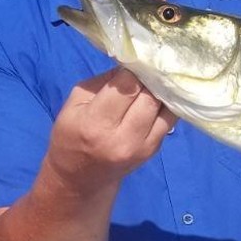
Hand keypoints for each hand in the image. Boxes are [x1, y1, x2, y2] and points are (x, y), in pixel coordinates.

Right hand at [47, 69, 175, 188]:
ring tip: (155, 81)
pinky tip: (159, 97)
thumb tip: (132, 64)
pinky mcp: (154, 150)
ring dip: (161, 91)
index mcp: (96, 123)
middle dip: (149, 79)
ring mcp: (142, 147)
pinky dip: (166, 105)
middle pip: (149, 96)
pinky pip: (169, 120)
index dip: (132, 70)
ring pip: (165, 107)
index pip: (127, 86)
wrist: (80, 178)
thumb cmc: (71, 135)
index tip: (132, 62)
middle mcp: (122, 137)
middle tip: (147, 69)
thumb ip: (102, 81)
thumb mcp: (75, 103)